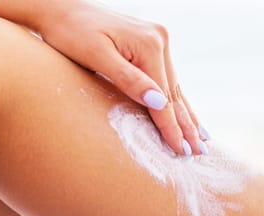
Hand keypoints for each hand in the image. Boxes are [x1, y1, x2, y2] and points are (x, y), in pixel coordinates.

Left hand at [36, 1, 208, 155]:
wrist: (60, 7)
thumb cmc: (70, 32)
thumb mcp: (96, 56)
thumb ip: (128, 80)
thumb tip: (159, 103)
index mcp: (149, 45)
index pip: (163, 96)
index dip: (171, 126)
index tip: (181, 150)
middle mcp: (160, 41)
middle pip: (175, 93)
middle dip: (187, 126)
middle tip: (199, 153)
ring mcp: (159, 41)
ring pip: (176, 88)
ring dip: (188, 115)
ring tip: (202, 139)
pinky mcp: (154, 44)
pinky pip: (168, 80)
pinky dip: (178, 100)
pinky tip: (188, 114)